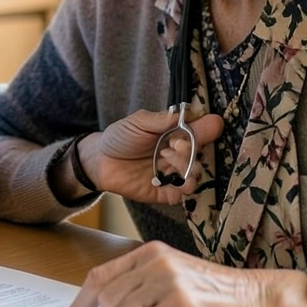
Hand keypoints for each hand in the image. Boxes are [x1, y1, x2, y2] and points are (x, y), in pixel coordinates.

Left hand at [58, 241, 273, 306]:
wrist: (258, 298)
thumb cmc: (215, 295)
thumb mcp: (173, 276)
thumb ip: (141, 284)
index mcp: (150, 253)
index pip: (98, 277)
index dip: (78, 306)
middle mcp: (156, 262)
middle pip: (104, 300)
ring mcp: (169, 281)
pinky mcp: (181, 304)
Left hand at [78, 109, 223, 204]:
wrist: (100, 161)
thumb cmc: (120, 138)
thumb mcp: (138, 122)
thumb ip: (162, 119)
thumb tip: (188, 113)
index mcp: (175, 135)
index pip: (201, 131)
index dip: (205, 129)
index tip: (205, 126)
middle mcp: (178, 154)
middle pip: (201, 152)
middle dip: (191, 148)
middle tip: (174, 145)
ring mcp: (174, 173)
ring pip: (196, 173)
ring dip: (186, 166)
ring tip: (165, 159)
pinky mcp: (167, 191)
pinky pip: (185, 193)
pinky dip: (184, 186)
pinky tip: (171, 179)